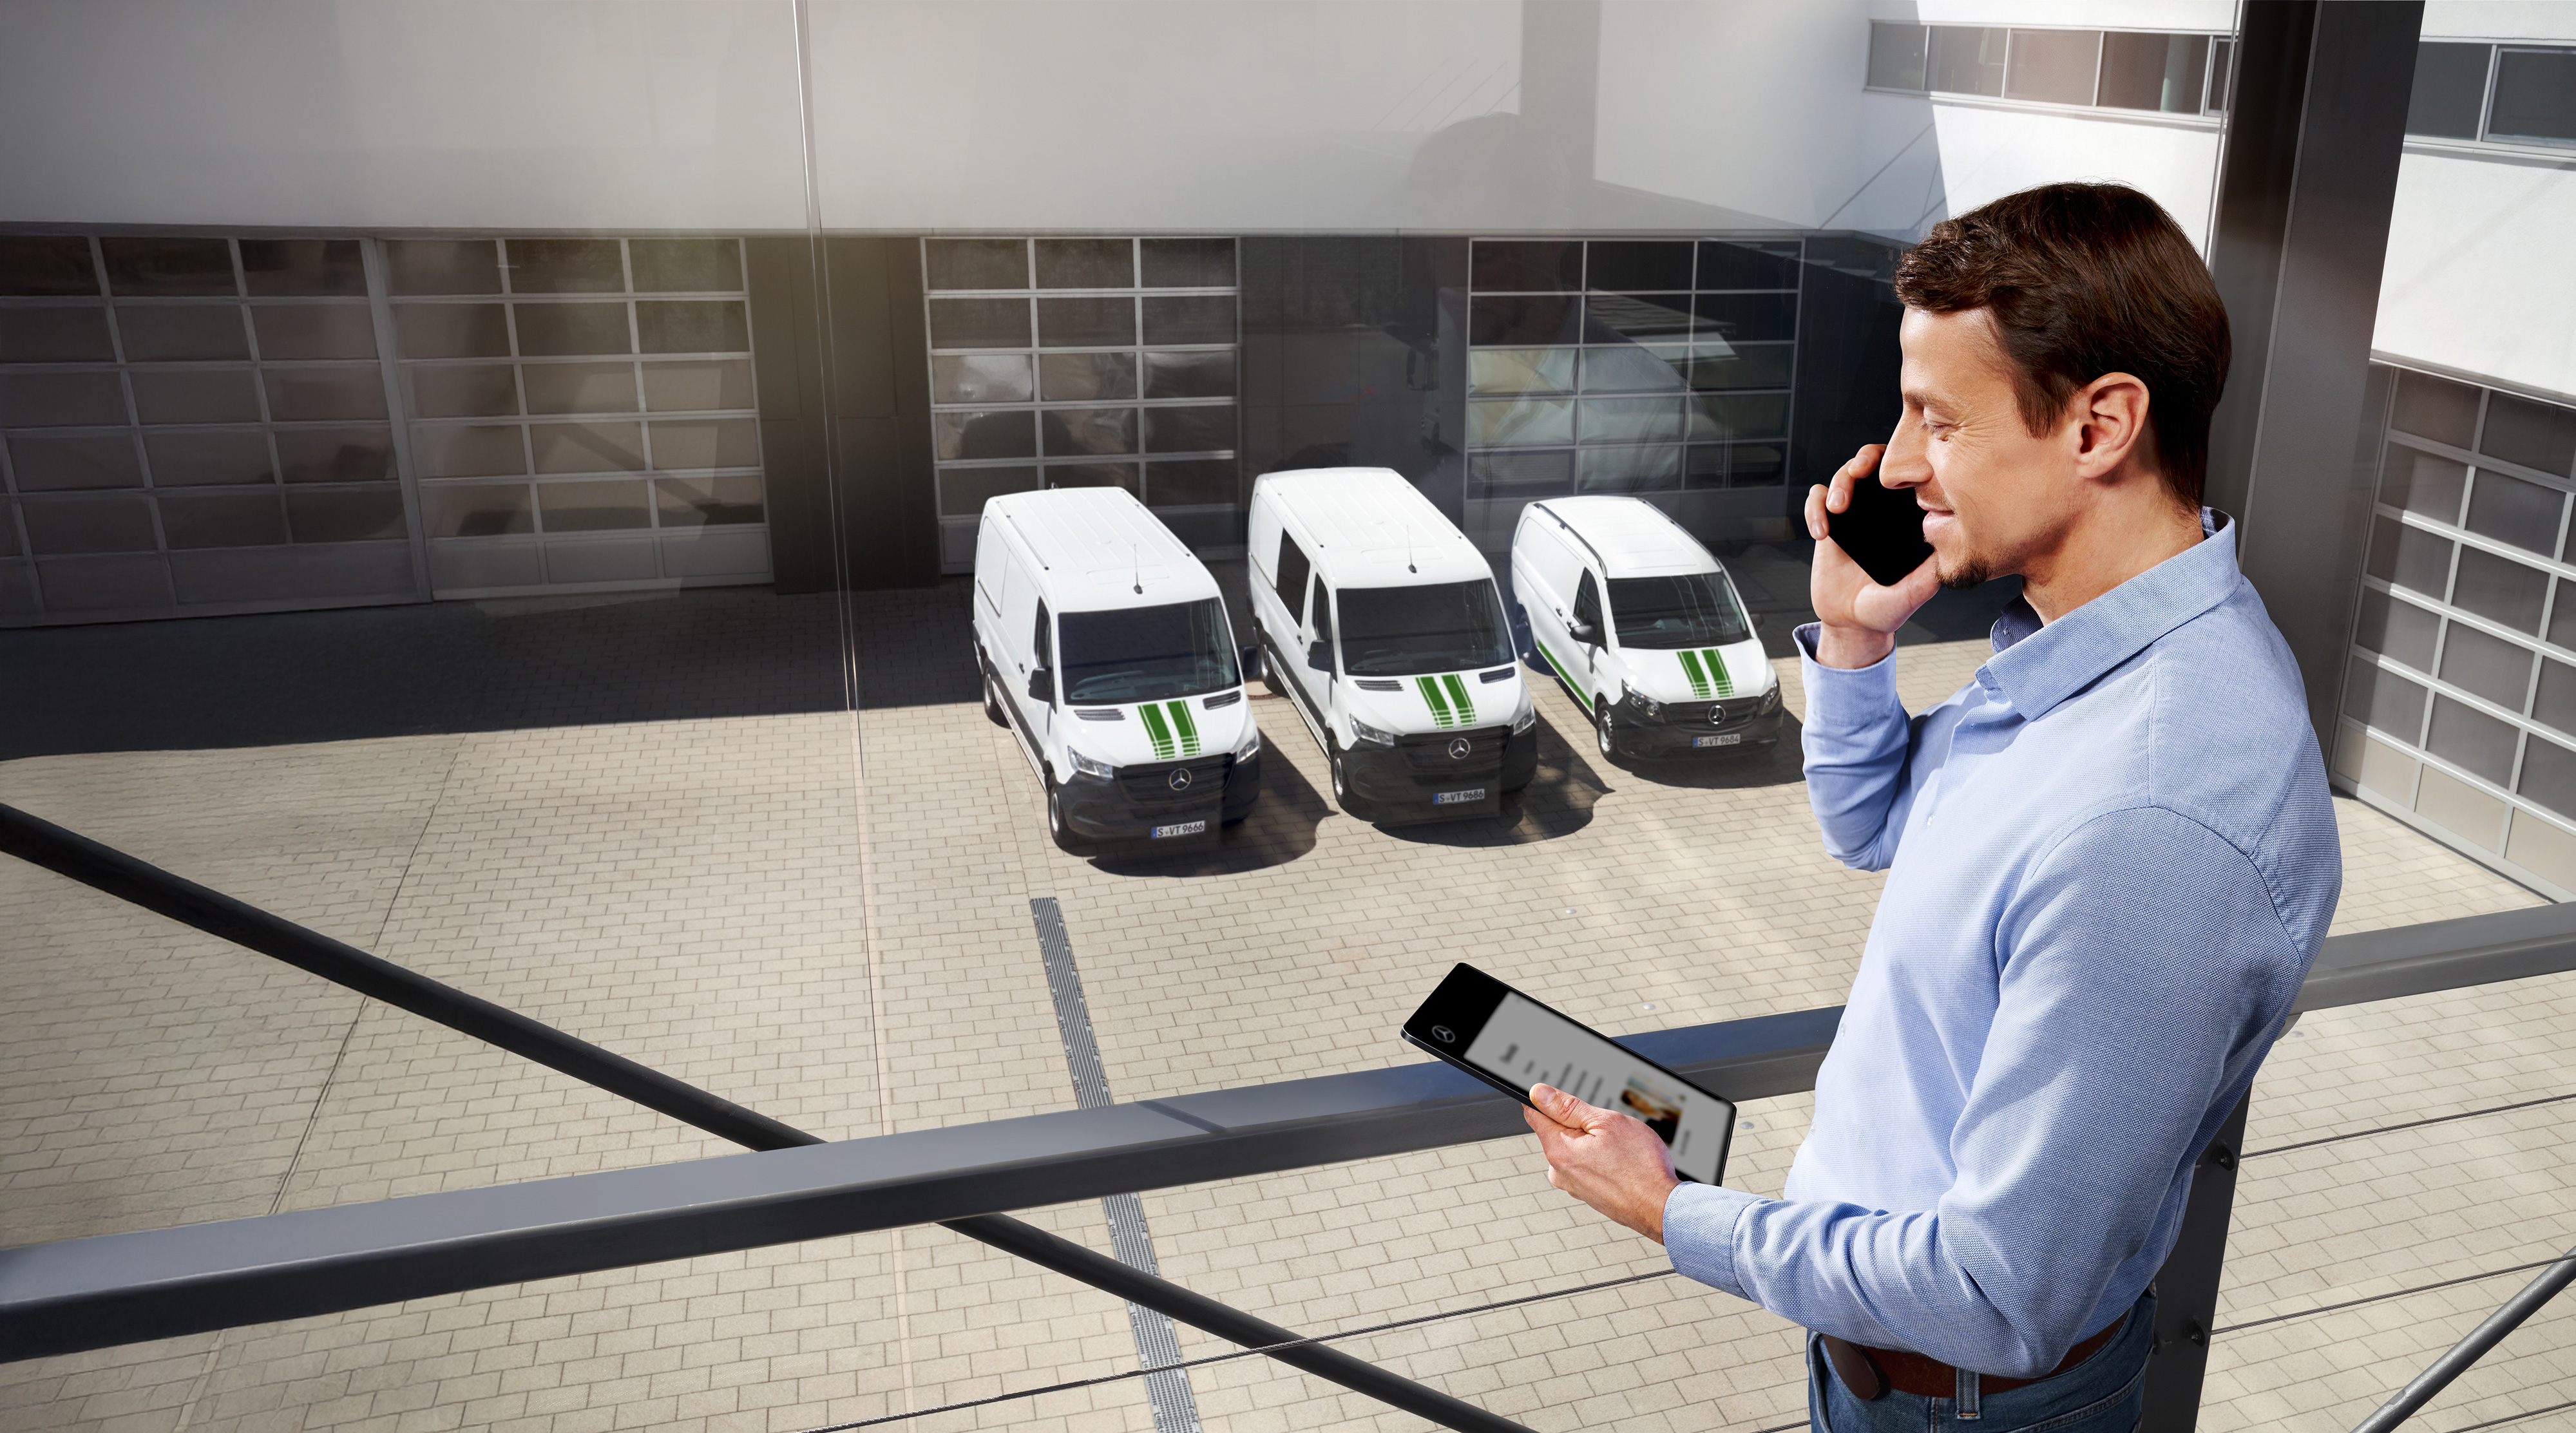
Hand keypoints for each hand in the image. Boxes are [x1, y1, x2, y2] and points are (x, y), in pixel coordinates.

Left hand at [1522, 1083, 1680, 1243]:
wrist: (1662, 1207)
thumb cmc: (1641, 1167)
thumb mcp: (1606, 1122)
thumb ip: (1568, 1107)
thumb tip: (1538, 1093)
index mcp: (1558, 1150)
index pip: (1535, 1115)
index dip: (1545, 1099)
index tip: (1561, 1096)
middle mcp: (1560, 1172)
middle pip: (1558, 1131)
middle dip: (1579, 1123)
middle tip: (1606, 1127)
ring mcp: (1574, 1186)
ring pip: (1576, 1149)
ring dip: (1593, 1143)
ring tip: (1619, 1149)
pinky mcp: (1588, 1194)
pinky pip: (1588, 1167)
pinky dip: (1602, 1160)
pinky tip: (1621, 1163)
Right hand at [1803, 445, 1940, 668]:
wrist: (1851, 624)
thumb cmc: (1885, 610)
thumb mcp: (1912, 595)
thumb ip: (1927, 576)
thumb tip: (1946, 549)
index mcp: (1906, 519)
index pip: (1909, 476)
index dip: (1904, 463)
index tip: (1900, 475)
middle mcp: (1882, 512)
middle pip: (1875, 464)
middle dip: (1866, 459)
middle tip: (1861, 469)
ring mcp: (1854, 515)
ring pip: (1844, 476)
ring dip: (1840, 483)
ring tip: (1838, 508)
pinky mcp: (1830, 526)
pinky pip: (1817, 501)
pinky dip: (1815, 508)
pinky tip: (1822, 531)